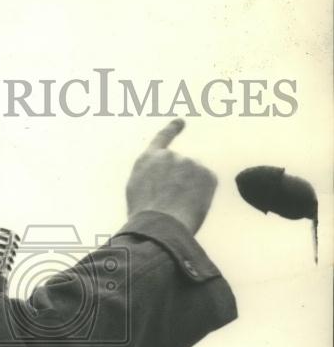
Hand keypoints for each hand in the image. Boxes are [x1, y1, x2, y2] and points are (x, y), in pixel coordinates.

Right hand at [126, 118, 216, 235]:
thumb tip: (168, 181)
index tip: (181, 122)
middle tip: (170, 207)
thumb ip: (153, 178)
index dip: (172, 129)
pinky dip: (202, 198)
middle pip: (181, 170)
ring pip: (194, 180)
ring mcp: (189, 163)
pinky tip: (189, 208)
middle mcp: (169, 156)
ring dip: (190, 193)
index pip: (162, 139)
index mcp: (147, 160)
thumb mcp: (138, 192)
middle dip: (180, 185)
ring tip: (176, 210)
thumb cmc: (145, 216)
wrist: (160, 224)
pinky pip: (207, 188)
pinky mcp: (207, 174)